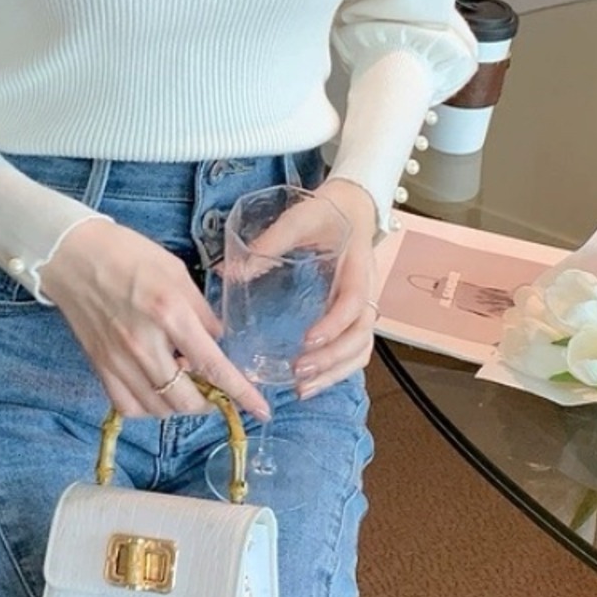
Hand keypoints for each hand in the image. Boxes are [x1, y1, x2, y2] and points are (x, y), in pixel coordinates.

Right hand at [38, 219, 270, 420]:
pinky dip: (147, 407)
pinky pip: (127, 406)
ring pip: (158, 409)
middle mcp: (145, 344)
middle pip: (186, 399)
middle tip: (213, 387)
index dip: (241, 392)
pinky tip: (155, 390)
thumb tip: (219, 339)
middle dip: (208, 401)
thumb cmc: (126, 254)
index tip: (261, 410)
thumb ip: (201, 309)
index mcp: (170, 314)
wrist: (71, 254)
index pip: (213, 365)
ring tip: (183, 382)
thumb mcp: (176, 271)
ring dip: (179, 404)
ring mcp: (119, 360)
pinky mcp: (99, 366)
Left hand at [290, 178, 379, 400]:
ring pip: (360, 349)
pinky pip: (354, 351)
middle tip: (298, 372)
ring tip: (302, 388)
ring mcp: (363, 307)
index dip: (334, 325)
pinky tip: (310, 383)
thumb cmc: (326, 213)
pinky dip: (336, 371)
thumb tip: (230, 271)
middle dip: (332, 359)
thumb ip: (269, 242)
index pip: (354, 303)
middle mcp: (366, 292)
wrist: (353, 207)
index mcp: (357, 267)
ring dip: (335, 372)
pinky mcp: (353, 317)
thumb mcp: (299, 219)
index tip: (308, 340)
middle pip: (361, 335)